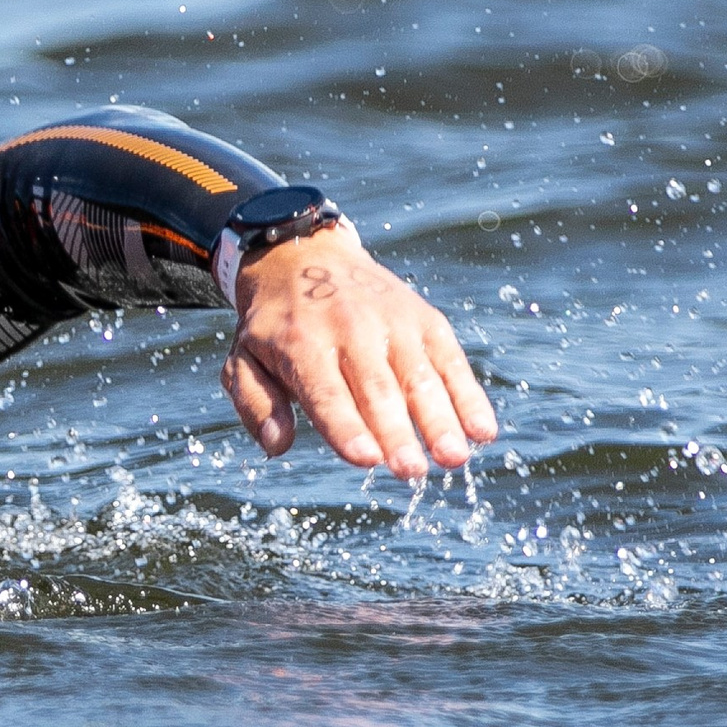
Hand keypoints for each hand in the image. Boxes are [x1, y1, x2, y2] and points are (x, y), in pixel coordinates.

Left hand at [222, 220, 497, 478]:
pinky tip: (483, 431)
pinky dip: (469, 397)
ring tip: (453, 459)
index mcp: (302, 343)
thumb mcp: (243, 358)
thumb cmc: (274, 324)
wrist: (305, 254)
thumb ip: (256, 402)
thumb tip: (276, 444)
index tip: (366, 459)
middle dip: (396, 433)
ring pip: (420, 377)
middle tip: (410, 472)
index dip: (346, 426)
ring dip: (440, 421)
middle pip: (378, 389)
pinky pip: (450, 362)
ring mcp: (393, 323)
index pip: (327, 392)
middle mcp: (351, 329)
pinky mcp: (425, 320)